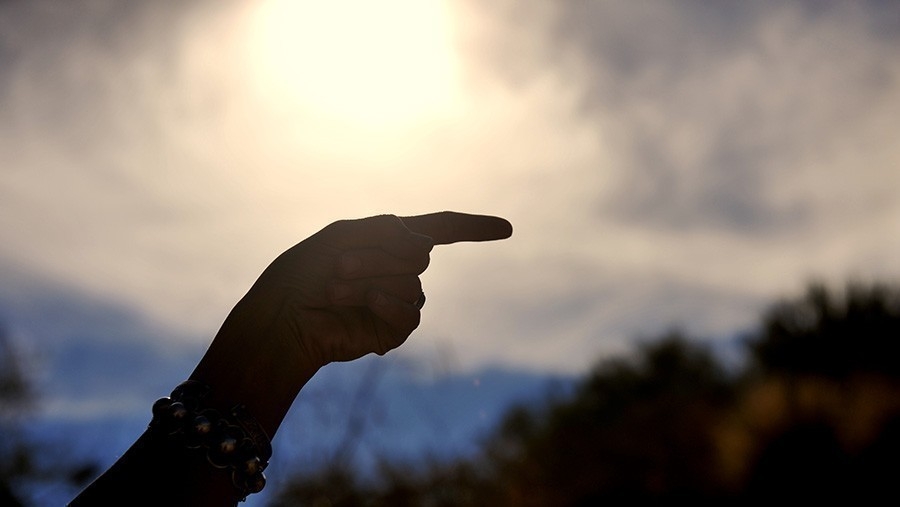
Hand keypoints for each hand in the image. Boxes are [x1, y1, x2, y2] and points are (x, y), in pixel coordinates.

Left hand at [246, 211, 511, 367]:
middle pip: (420, 252)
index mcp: (389, 239)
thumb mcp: (343, 234)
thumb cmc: (304, 273)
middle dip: (377, 256)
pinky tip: (361, 310)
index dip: (474, 228)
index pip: (442, 229)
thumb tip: (426, 248)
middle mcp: (399, 267)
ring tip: (336, 290)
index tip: (507, 229)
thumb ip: (388, 232)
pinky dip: (384, 305)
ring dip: (370, 282)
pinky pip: (410, 312)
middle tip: (338, 267)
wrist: (283, 319)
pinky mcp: (394, 329)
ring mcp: (400, 299)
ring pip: (413, 282)